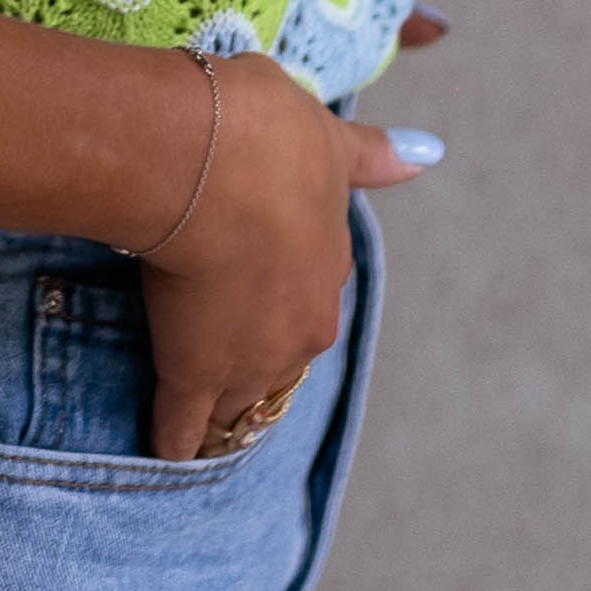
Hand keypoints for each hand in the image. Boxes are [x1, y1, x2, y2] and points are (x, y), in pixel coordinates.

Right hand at [139, 54, 438, 462]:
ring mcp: (249, 357)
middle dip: (256, 373)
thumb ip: (370, 155)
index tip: (256, 307)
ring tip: (201, 431)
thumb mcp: (328, 138)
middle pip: (280, 364)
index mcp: (329, 265)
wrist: (216, 160)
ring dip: (222, 413)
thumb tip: (426, 154)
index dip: (279, 304)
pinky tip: (164, 454)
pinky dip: (175, 441)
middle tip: (226, 384)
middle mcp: (301, 326)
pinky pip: (184, 426)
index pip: (306, 299)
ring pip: (240, 402)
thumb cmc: (269, 136)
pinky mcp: (193, 374)